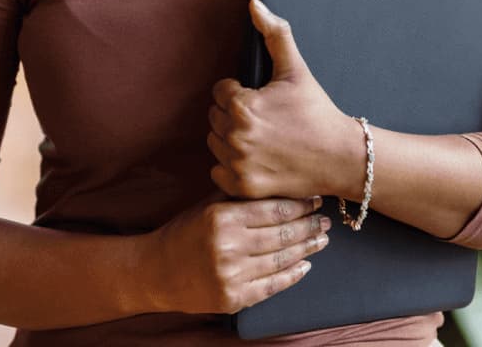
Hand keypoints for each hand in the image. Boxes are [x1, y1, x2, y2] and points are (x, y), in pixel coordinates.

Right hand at [137, 195, 329, 313]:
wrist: (156, 272)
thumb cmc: (185, 233)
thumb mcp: (207, 206)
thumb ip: (239, 197)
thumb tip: (281, 183)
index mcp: (222, 218)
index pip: (272, 210)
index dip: (299, 205)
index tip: (315, 199)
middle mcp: (227, 247)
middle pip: (281, 234)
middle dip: (308, 226)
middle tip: (325, 220)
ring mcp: (231, 276)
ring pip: (280, 260)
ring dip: (306, 249)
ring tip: (321, 240)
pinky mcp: (232, 299)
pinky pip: (271, 286)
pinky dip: (292, 276)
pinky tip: (305, 266)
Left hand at [208, 0, 361, 199]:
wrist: (340, 156)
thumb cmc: (317, 111)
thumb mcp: (296, 69)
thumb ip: (274, 33)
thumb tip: (254, 3)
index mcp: (242, 104)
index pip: (220, 91)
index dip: (242, 93)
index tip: (265, 102)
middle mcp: (235, 135)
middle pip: (215, 117)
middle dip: (235, 115)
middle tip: (265, 120)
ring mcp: (237, 163)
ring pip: (215, 143)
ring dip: (231, 140)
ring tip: (262, 138)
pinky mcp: (242, 186)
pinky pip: (217, 172)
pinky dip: (232, 167)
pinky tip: (256, 159)